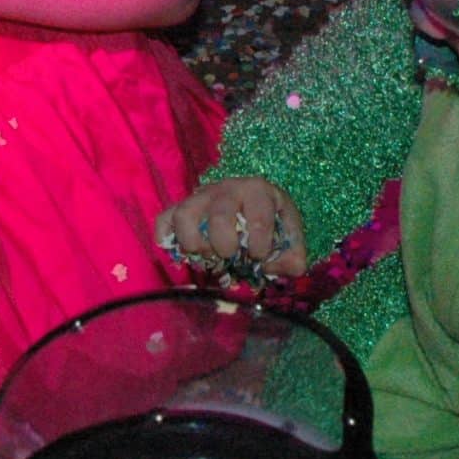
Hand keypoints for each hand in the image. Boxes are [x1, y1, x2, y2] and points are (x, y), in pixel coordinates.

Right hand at [153, 177, 306, 277]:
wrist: (251, 200)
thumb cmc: (271, 220)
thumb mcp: (290, 233)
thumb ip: (294, 256)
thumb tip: (280, 269)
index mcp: (258, 191)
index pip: (259, 217)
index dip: (259, 245)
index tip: (258, 256)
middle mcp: (227, 188)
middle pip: (219, 216)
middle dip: (225, 245)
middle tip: (229, 257)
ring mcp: (201, 197)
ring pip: (185, 215)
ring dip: (194, 243)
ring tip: (207, 256)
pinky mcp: (181, 207)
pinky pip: (164, 219)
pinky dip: (166, 237)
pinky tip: (179, 252)